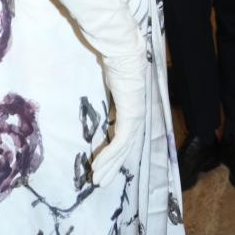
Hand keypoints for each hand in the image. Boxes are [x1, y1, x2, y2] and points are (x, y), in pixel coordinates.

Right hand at [91, 43, 147, 187]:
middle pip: (125, 150)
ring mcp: (135, 118)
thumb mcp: (111, 85)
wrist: (123, 52)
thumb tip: (104, 104)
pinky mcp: (130, 117)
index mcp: (133, 110)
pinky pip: (119, 143)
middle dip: (112, 167)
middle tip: (100, 182)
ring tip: (97, 180)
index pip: (124, 138)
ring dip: (108, 166)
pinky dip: (108, 156)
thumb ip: (110, 98)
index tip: (102, 165)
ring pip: (122, 151)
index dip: (114, 154)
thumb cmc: (116, 62)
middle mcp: (137, 117)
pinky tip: (98, 166)